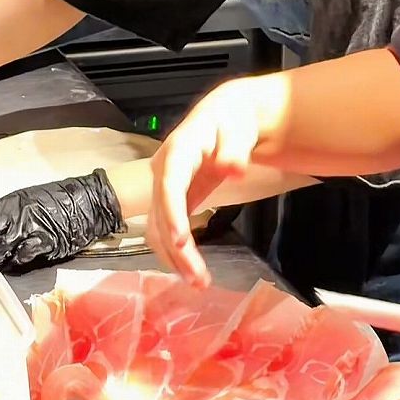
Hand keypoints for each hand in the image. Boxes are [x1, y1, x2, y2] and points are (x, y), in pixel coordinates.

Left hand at [0, 169, 123, 272]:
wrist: (90, 200)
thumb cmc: (62, 197)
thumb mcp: (30, 196)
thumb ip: (11, 209)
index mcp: (10, 200)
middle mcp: (15, 214)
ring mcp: (29, 228)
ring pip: (1, 249)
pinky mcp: (44, 242)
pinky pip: (23, 255)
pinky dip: (17, 261)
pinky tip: (18, 262)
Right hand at [147, 80, 263, 286]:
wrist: (228, 116)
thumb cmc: (234, 120)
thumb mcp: (239, 127)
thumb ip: (236, 149)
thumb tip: (232, 169)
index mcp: (179, 149)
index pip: (170, 184)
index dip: (173, 213)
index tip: (181, 241)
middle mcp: (164, 170)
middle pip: (162, 214)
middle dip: (177, 249)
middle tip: (199, 279)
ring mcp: (165, 186)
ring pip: (159, 227)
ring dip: (174, 257)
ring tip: (199, 282)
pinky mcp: (173, 199)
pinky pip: (166, 228)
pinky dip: (176, 252)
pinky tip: (191, 271)